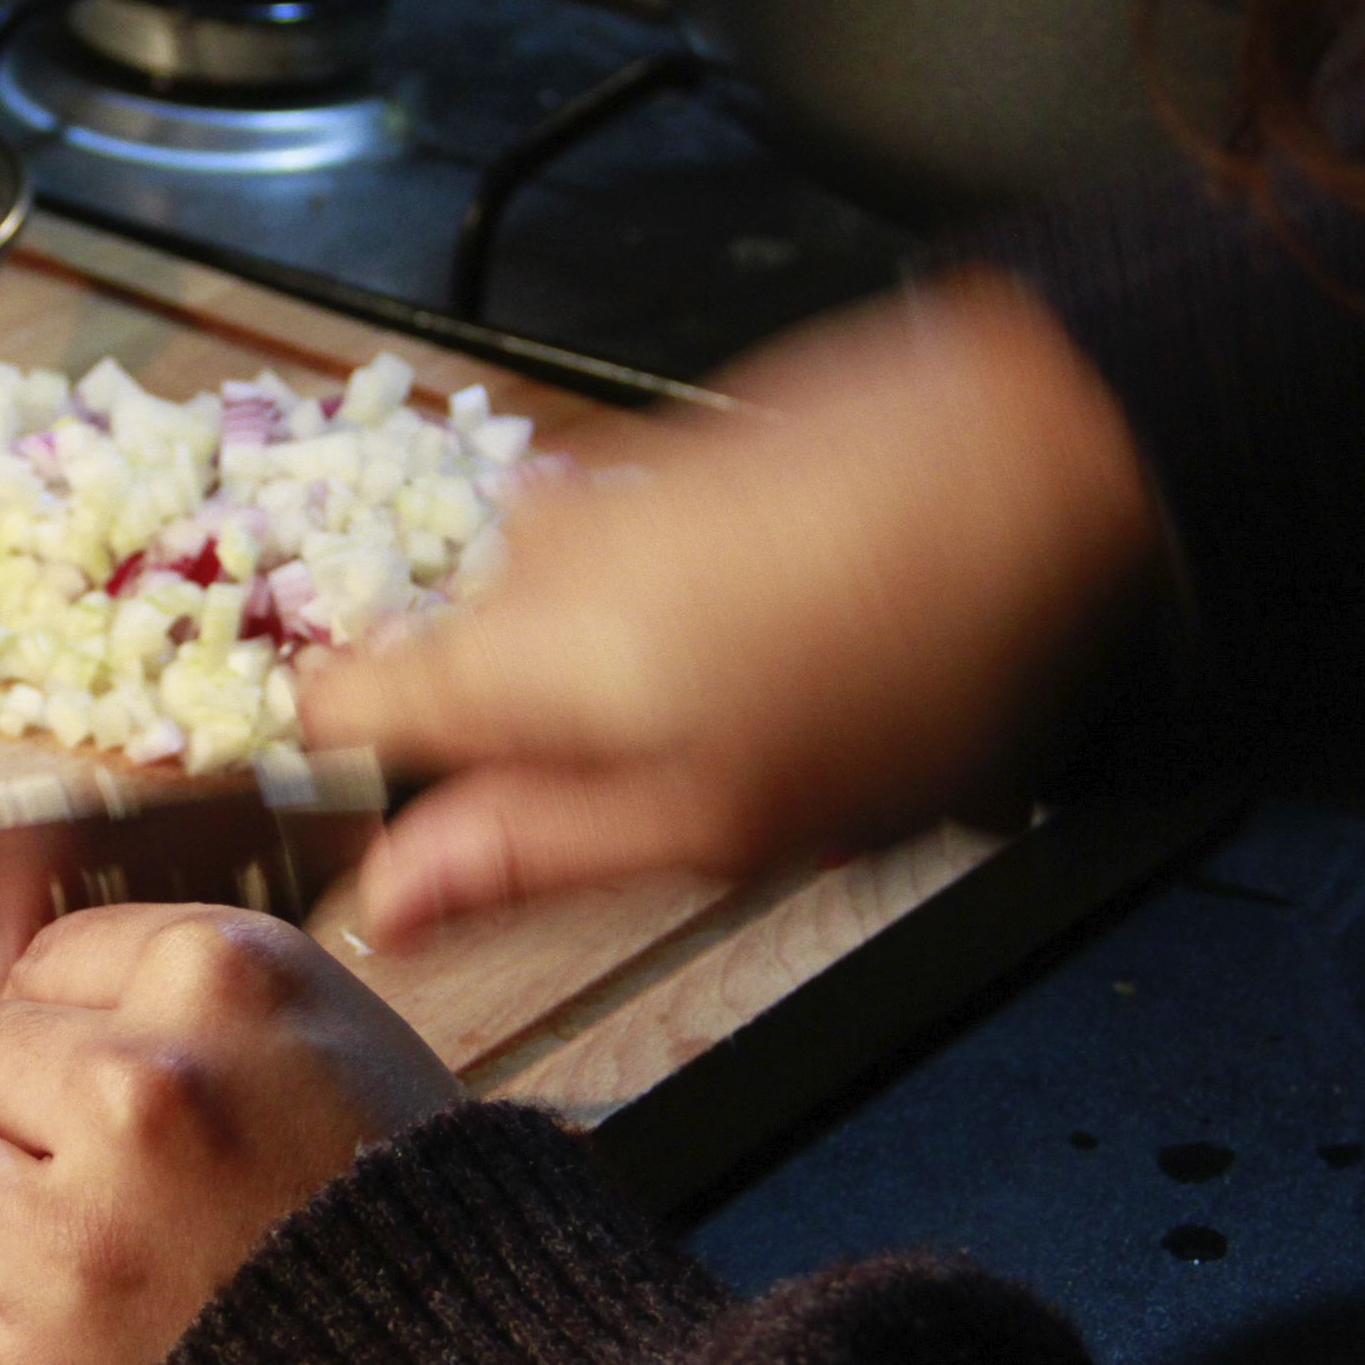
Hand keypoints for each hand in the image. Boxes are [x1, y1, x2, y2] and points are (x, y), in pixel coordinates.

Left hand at [0, 905, 461, 1364]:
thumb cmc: (427, 1249)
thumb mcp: (350, 1050)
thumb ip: (204, 1008)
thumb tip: (22, 1003)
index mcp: (232, 987)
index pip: (47, 964)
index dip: (59, 1038)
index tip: (87, 1093)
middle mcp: (148, 1098)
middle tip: (41, 1186)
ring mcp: (80, 1257)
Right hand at [305, 271, 1160, 942]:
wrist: (1032, 460)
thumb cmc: (891, 656)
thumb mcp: (707, 820)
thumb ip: (524, 855)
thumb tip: (385, 906)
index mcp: (505, 655)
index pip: (333, 708)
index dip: (363, 784)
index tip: (439, 834)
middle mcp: (525, 556)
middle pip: (464, 676)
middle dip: (548, 745)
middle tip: (684, 794)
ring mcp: (604, 494)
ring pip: (564, 626)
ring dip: (641, 686)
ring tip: (779, 719)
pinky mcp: (680, 459)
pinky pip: (642, 567)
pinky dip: (702, 619)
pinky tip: (812, 643)